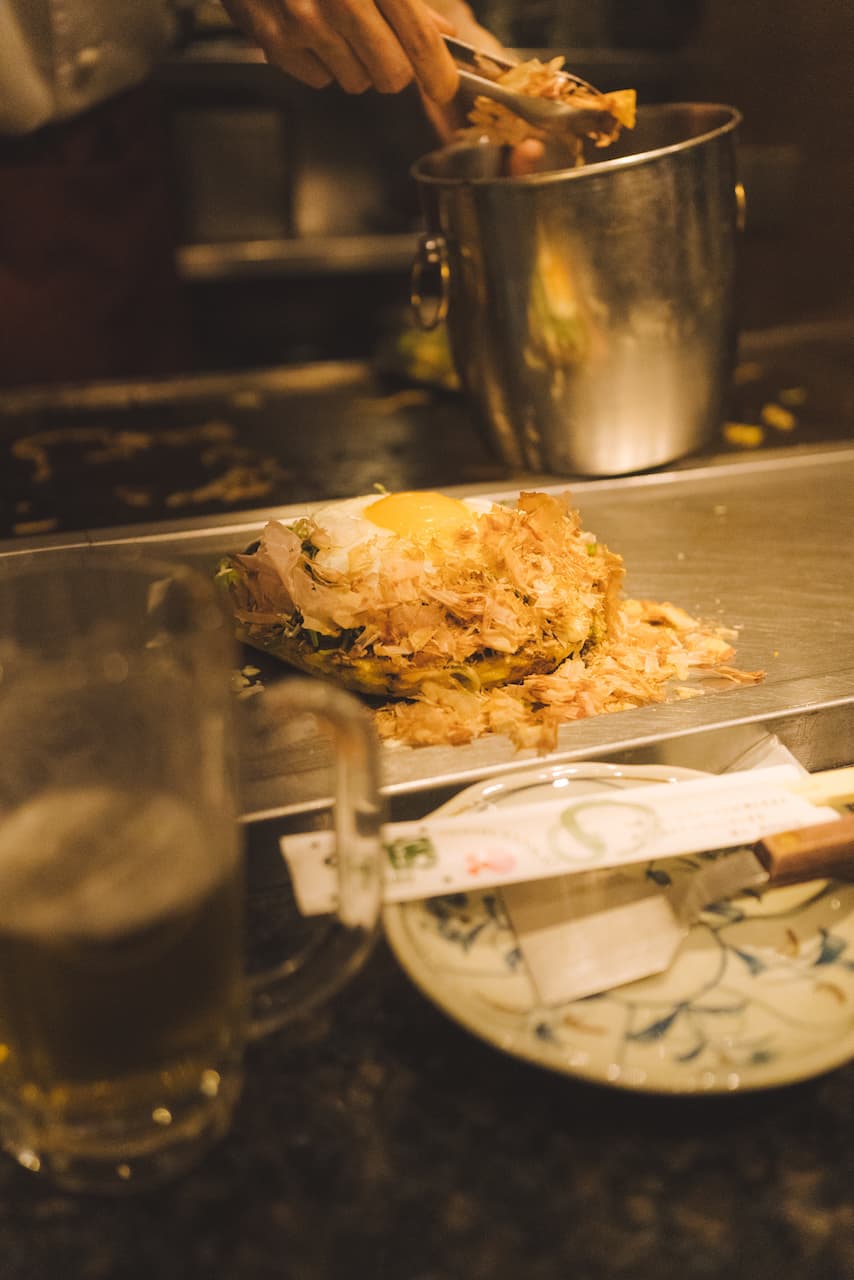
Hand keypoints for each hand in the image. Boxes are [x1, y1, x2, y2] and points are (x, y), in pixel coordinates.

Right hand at [220, 0, 459, 101]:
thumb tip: (442, 31)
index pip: (418, 38)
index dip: (437, 71)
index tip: (443, 89)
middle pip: (391, 75)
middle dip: (394, 67)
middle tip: (381, 43)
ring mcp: (302, 22)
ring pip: (356, 81)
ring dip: (355, 62)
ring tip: (337, 25)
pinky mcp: (274, 41)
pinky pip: (320, 79)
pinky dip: (321, 61)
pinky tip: (310, 28)